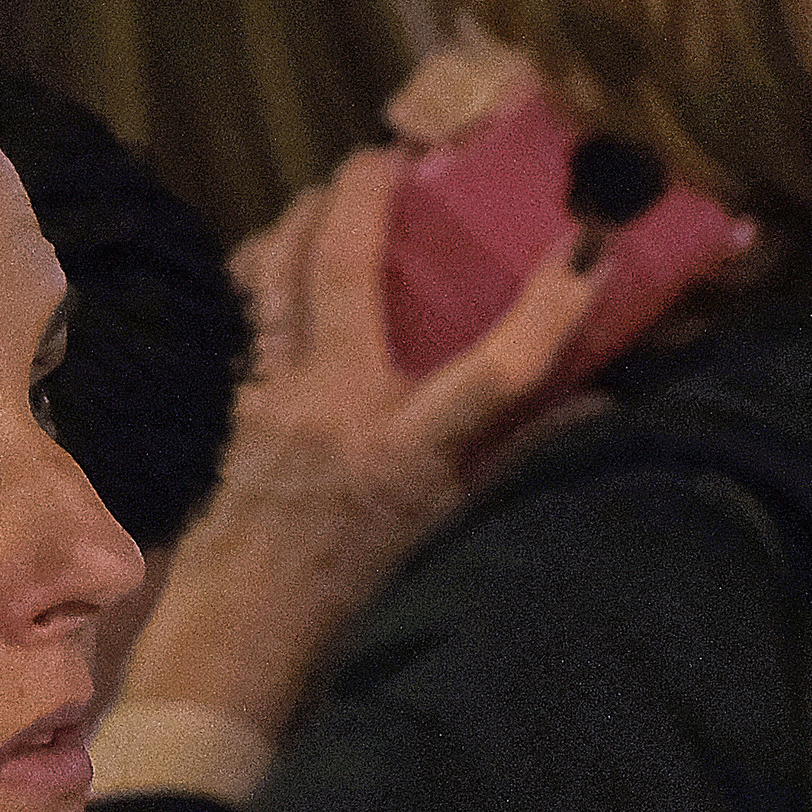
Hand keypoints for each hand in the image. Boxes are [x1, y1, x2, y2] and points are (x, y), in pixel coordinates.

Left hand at [102, 143, 602, 771]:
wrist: (234, 658)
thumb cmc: (346, 606)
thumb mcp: (445, 537)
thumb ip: (514, 462)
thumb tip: (593, 405)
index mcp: (405, 453)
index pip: (497, 368)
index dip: (552, 302)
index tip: (590, 242)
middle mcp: (332, 413)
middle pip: (342, 264)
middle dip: (366, 187)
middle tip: (390, 153)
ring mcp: (263, 409)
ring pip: (268, 274)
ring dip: (297, 220)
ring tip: (324, 198)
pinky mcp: (218, 417)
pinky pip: (230, 323)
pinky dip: (247, 283)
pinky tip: (262, 270)